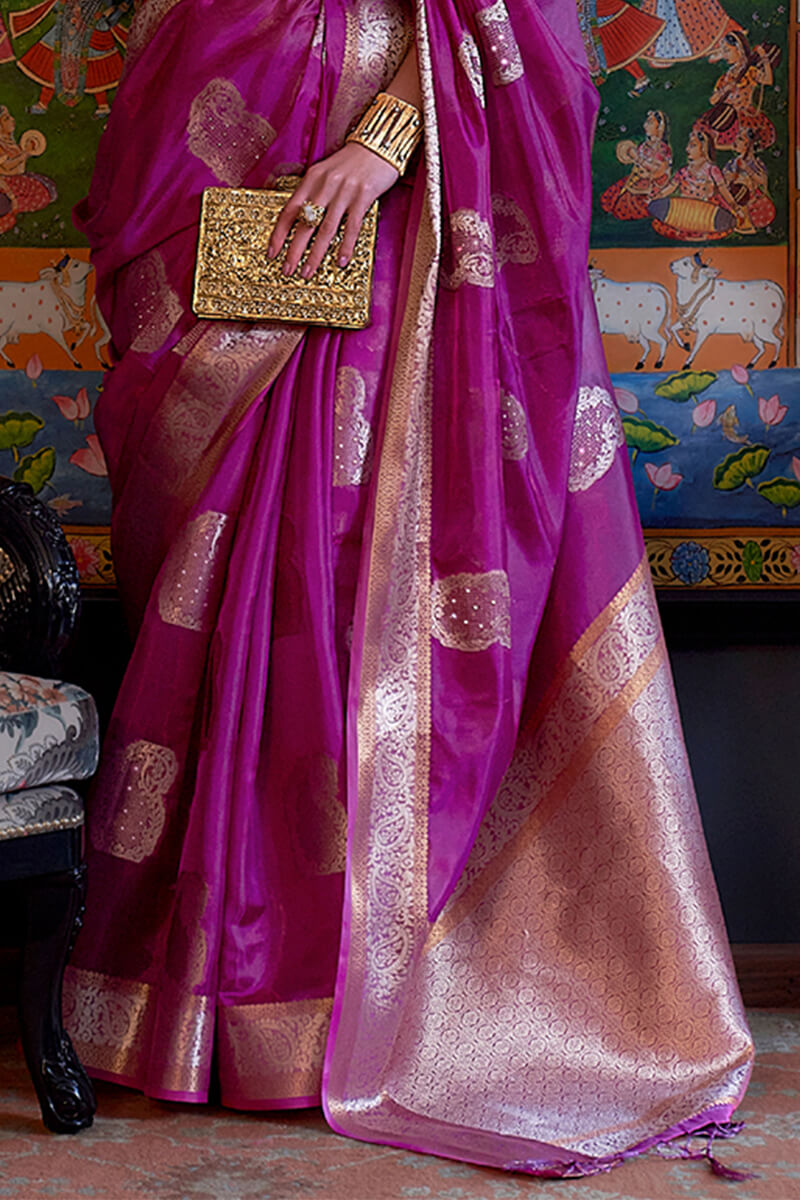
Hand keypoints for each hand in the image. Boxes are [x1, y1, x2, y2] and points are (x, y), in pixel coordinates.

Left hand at [268, 142, 398, 278]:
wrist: (378, 145)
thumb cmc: (352, 162)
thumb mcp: (326, 172)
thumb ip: (314, 193)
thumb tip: (303, 220)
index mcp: (311, 179)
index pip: (289, 210)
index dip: (279, 234)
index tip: (272, 253)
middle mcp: (324, 185)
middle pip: (304, 224)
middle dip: (294, 251)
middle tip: (287, 270)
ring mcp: (343, 192)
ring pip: (325, 229)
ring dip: (315, 254)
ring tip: (308, 272)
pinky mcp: (363, 197)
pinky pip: (351, 226)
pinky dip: (345, 246)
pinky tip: (340, 261)